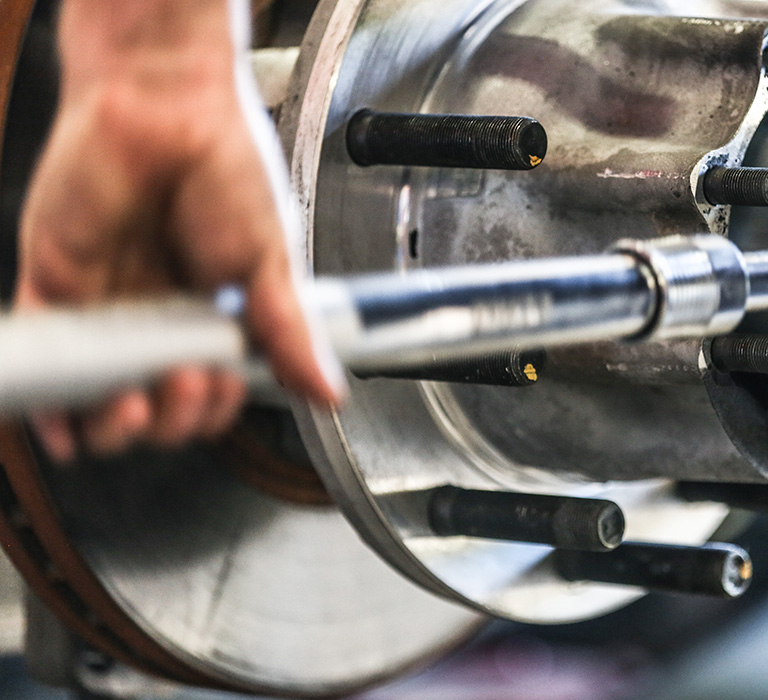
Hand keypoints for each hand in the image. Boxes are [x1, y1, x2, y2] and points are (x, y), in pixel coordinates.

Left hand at [17, 0, 343, 460]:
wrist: (165, 98)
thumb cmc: (225, 162)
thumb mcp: (270, 257)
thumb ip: (288, 332)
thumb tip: (328, 391)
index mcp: (214, 315)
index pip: (211, 390)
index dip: (212, 407)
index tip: (218, 386)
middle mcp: (159, 316)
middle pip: (155, 405)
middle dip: (169, 417)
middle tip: (181, 384)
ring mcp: (106, 305)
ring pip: (97, 396)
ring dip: (111, 425)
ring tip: (130, 407)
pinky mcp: (53, 283)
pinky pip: (43, 354)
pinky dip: (47, 401)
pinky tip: (65, 421)